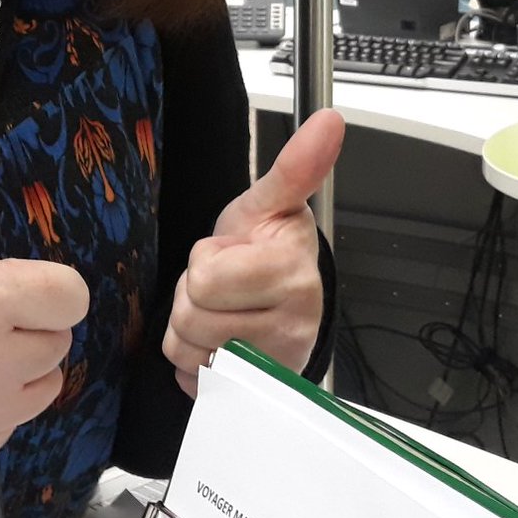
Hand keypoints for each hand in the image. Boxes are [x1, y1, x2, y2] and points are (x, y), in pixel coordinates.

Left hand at [164, 108, 344, 396]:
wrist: (282, 301)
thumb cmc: (268, 248)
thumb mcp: (269, 203)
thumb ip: (295, 164)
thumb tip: (329, 120)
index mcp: (291, 276)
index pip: (203, 278)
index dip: (205, 262)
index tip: (231, 255)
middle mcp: (291, 328)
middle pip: (190, 319)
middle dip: (194, 298)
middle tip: (223, 287)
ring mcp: (273, 369)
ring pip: (188, 355)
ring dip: (193, 333)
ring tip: (222, 312)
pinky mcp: (253, 397)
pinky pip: (193, 384)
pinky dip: (196, 367)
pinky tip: (220, 344)